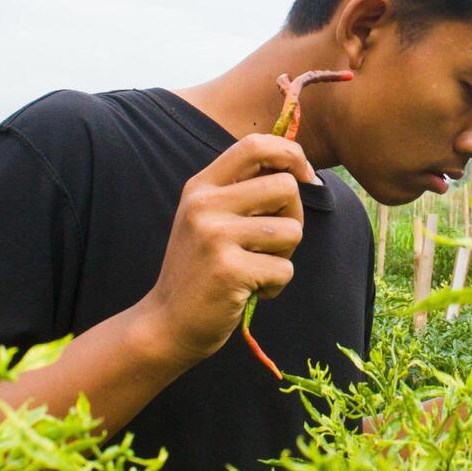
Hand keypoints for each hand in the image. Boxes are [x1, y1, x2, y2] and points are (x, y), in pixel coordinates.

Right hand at [139, 134, 315, 364]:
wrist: (166, 324)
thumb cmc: (201, 270)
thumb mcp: (210, 219)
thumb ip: (244, 192)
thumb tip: (300, 169)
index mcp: (202, 186)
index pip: (254, 145)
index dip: (291, 155)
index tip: (305, 176)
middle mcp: (205, 205)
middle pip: (286, 187)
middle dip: (295, 216)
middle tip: (274, 243)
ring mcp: (214, 236)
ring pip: (291, 230)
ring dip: (284, 256)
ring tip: (256, 269)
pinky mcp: (229, 270)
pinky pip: (284, 269)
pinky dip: (276, 285)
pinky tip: (249, 291)